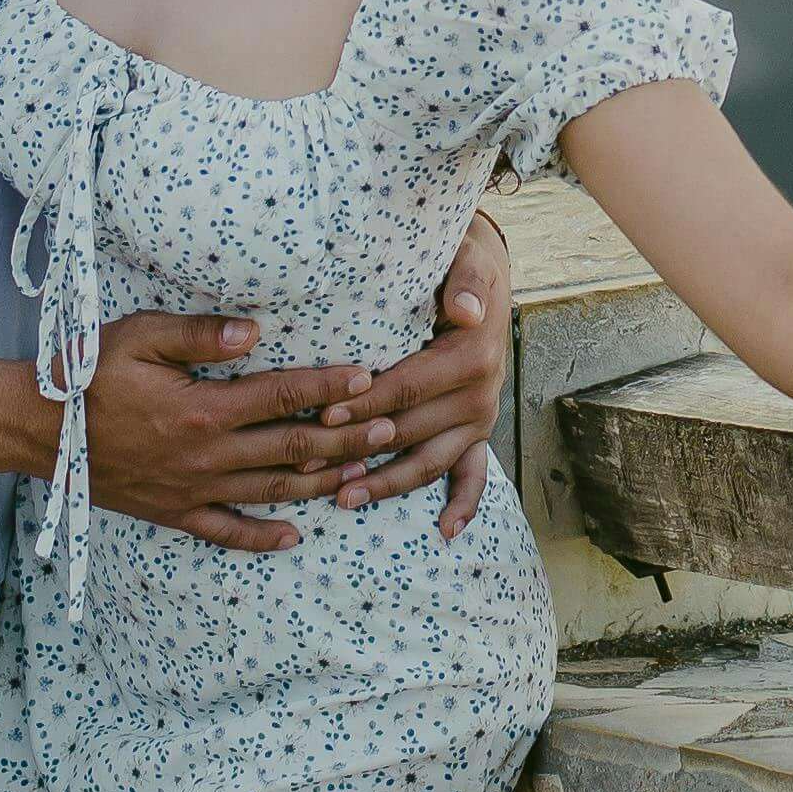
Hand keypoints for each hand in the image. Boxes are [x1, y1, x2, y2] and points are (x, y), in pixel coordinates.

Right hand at [80, 312, 377, 550]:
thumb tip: (255, 331)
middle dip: (347, 439)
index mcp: (203, 409)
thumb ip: (201, 334)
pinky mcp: (173, 512)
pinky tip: (294, 537)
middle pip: (293, 449)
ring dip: (323, 483)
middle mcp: (206, 455)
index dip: (329, 386)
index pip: (284, 396)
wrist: (35, 428)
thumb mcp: (141, 336)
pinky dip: (263, 537)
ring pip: (272, 492)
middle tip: (390, 429)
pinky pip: (226, 532)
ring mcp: (192, 490)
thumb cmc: (86, 372)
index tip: (367, 377)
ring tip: (365, 473)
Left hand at [327, 207, 515, 532]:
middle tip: (309, 464)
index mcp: (470, 357)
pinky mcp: (478, 432)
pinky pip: (473, 474)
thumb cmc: (459, 262)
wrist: (483, 272)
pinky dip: (462, 505)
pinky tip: (444, 532)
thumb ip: (464, 281)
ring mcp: (479, 418)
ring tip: (343, 500)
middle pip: (410, 431)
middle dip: (358, 450)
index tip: (324, 415)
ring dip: (388, 484)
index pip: (408, 388)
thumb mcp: (465, 259)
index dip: (366, 404)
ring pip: (431, 461)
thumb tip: (466, 309)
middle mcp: (479, 394)